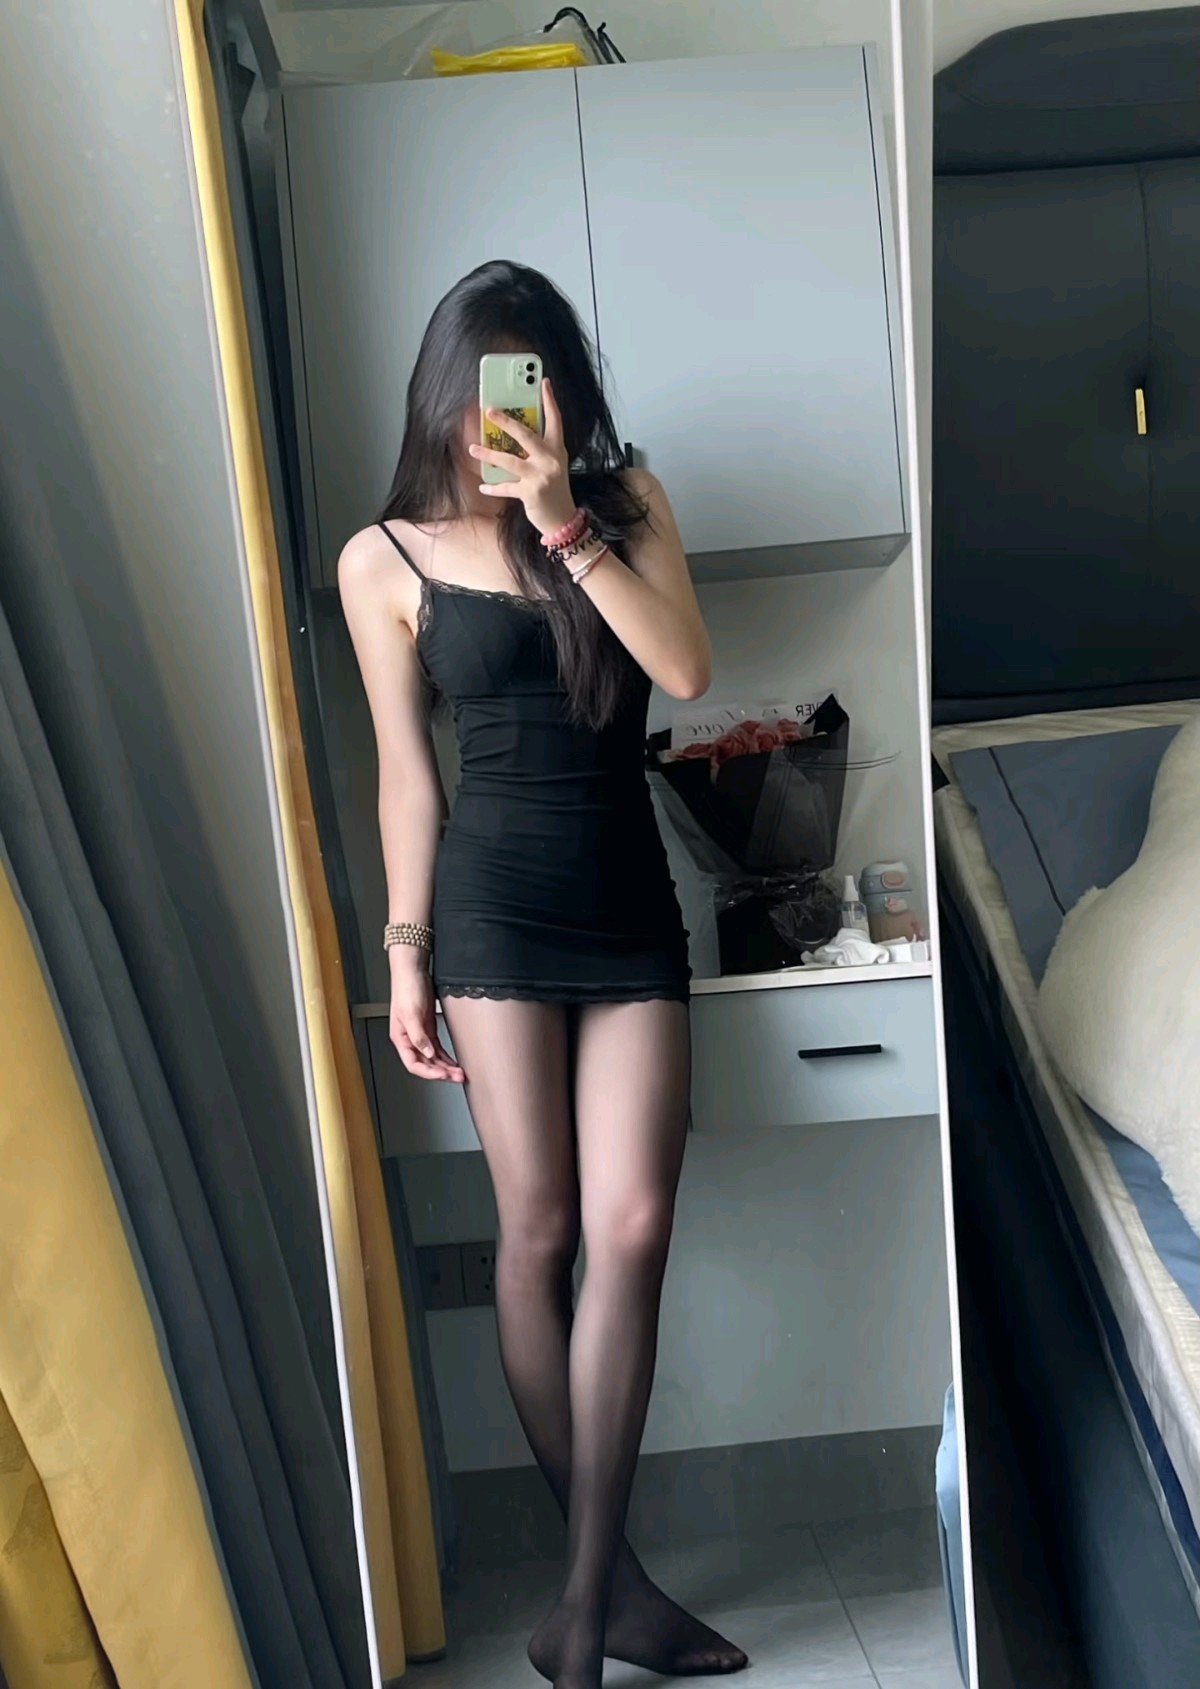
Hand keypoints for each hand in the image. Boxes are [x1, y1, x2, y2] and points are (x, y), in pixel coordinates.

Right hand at [389, 957, 464, 1082]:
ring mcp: (420, 1034)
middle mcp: (410, 1039)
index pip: (414, 1064)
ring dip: (445, 1066)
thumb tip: (427, 1053)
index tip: (443, 1075)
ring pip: (433, 1057)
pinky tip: (453, 1062)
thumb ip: (418, 1036)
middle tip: (458, 1077)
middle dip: (441, 1072)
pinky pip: (437, 1048)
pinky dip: (445, 1056)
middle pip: (425, 1063)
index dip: (429, 1073)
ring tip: (459, 1073)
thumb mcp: (411, 1013)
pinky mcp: (428, 1028)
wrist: (412, 971)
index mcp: (401, 1038)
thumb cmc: (406, 989)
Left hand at [469, 378, 577, 537]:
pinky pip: (507, 487)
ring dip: (488, 455)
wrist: (563, 519)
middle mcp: (550, 459)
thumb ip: (538, 450)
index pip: (555, 420)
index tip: (544, 382)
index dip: (550, 400)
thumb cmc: (554, 490)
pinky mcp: (531, 492)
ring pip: (509, 461)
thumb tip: (513, 434)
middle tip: (489, 411)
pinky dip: (494, 487)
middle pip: (526, 435)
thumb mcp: (552, 465)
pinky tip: (484, 486)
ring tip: (473, 449)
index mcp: (556, 449)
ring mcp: (541, 476)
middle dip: (506, 422)